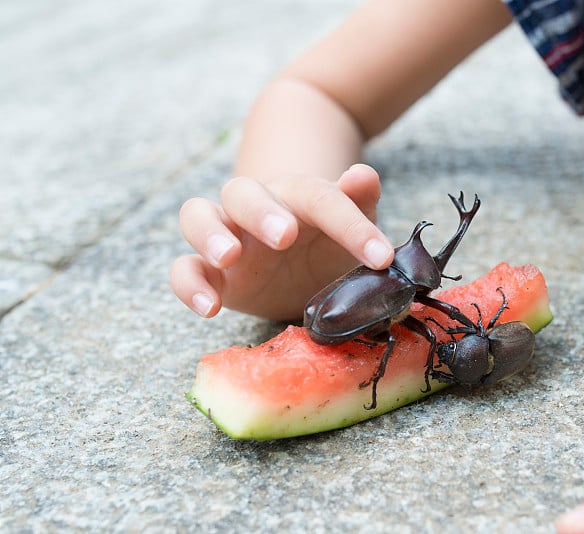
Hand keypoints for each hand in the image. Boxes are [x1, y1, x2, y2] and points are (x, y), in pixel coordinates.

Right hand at [170, 164, 393, 319]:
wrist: (298, 261)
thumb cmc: (327, 239)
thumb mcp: (352, 226)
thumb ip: (359, 201)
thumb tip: (364, 174)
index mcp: (298, 196)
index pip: (320, 198)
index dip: (351, 225)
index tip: (380, 257)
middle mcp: (255, 209)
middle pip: (243, 192)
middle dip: (262, 212)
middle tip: (286, 235)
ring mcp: (227, 237)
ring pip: (198, 216)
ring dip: (210, 234)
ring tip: (230, 257)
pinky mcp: (210, 273)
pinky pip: (183, 270)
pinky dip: (189, 286)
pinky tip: (209, 308)